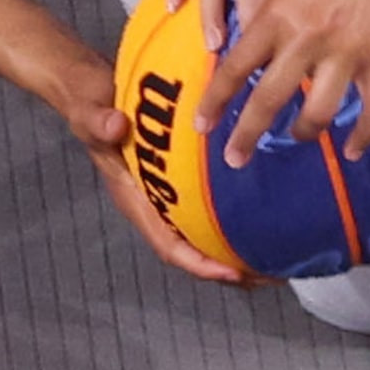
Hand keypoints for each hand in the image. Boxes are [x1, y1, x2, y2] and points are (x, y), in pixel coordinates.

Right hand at [53, 57, 265, 287]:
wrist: (95, 93)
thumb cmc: (93, 108)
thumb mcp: (91, 114)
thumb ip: (99, 123)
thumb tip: (115, 126)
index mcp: (136, 200)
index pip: (168, 244)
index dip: (198, 263)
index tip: (231, 273)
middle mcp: (155, 204)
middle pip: (195, 250)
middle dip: (230, 269)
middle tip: (271, 277)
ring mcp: (170, 194)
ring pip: (207, 233)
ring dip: (239, 250)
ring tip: (278, 261)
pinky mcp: (183, 178)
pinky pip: (212, 206)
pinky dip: (238, 217)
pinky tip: (268, 213)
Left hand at [200, 0, 369, 169]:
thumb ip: (272, 8)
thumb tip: (256, 41)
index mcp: (276, 14)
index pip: (235, 69)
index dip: (216, 101)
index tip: (202, 126)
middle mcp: (305, 38)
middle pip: (268, 100)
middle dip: (247, 136)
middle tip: (235, 160)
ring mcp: (345, 50)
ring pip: (317, 113)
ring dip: (302, 133)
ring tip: (297, 139)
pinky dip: (363, 134)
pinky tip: (353, 149)